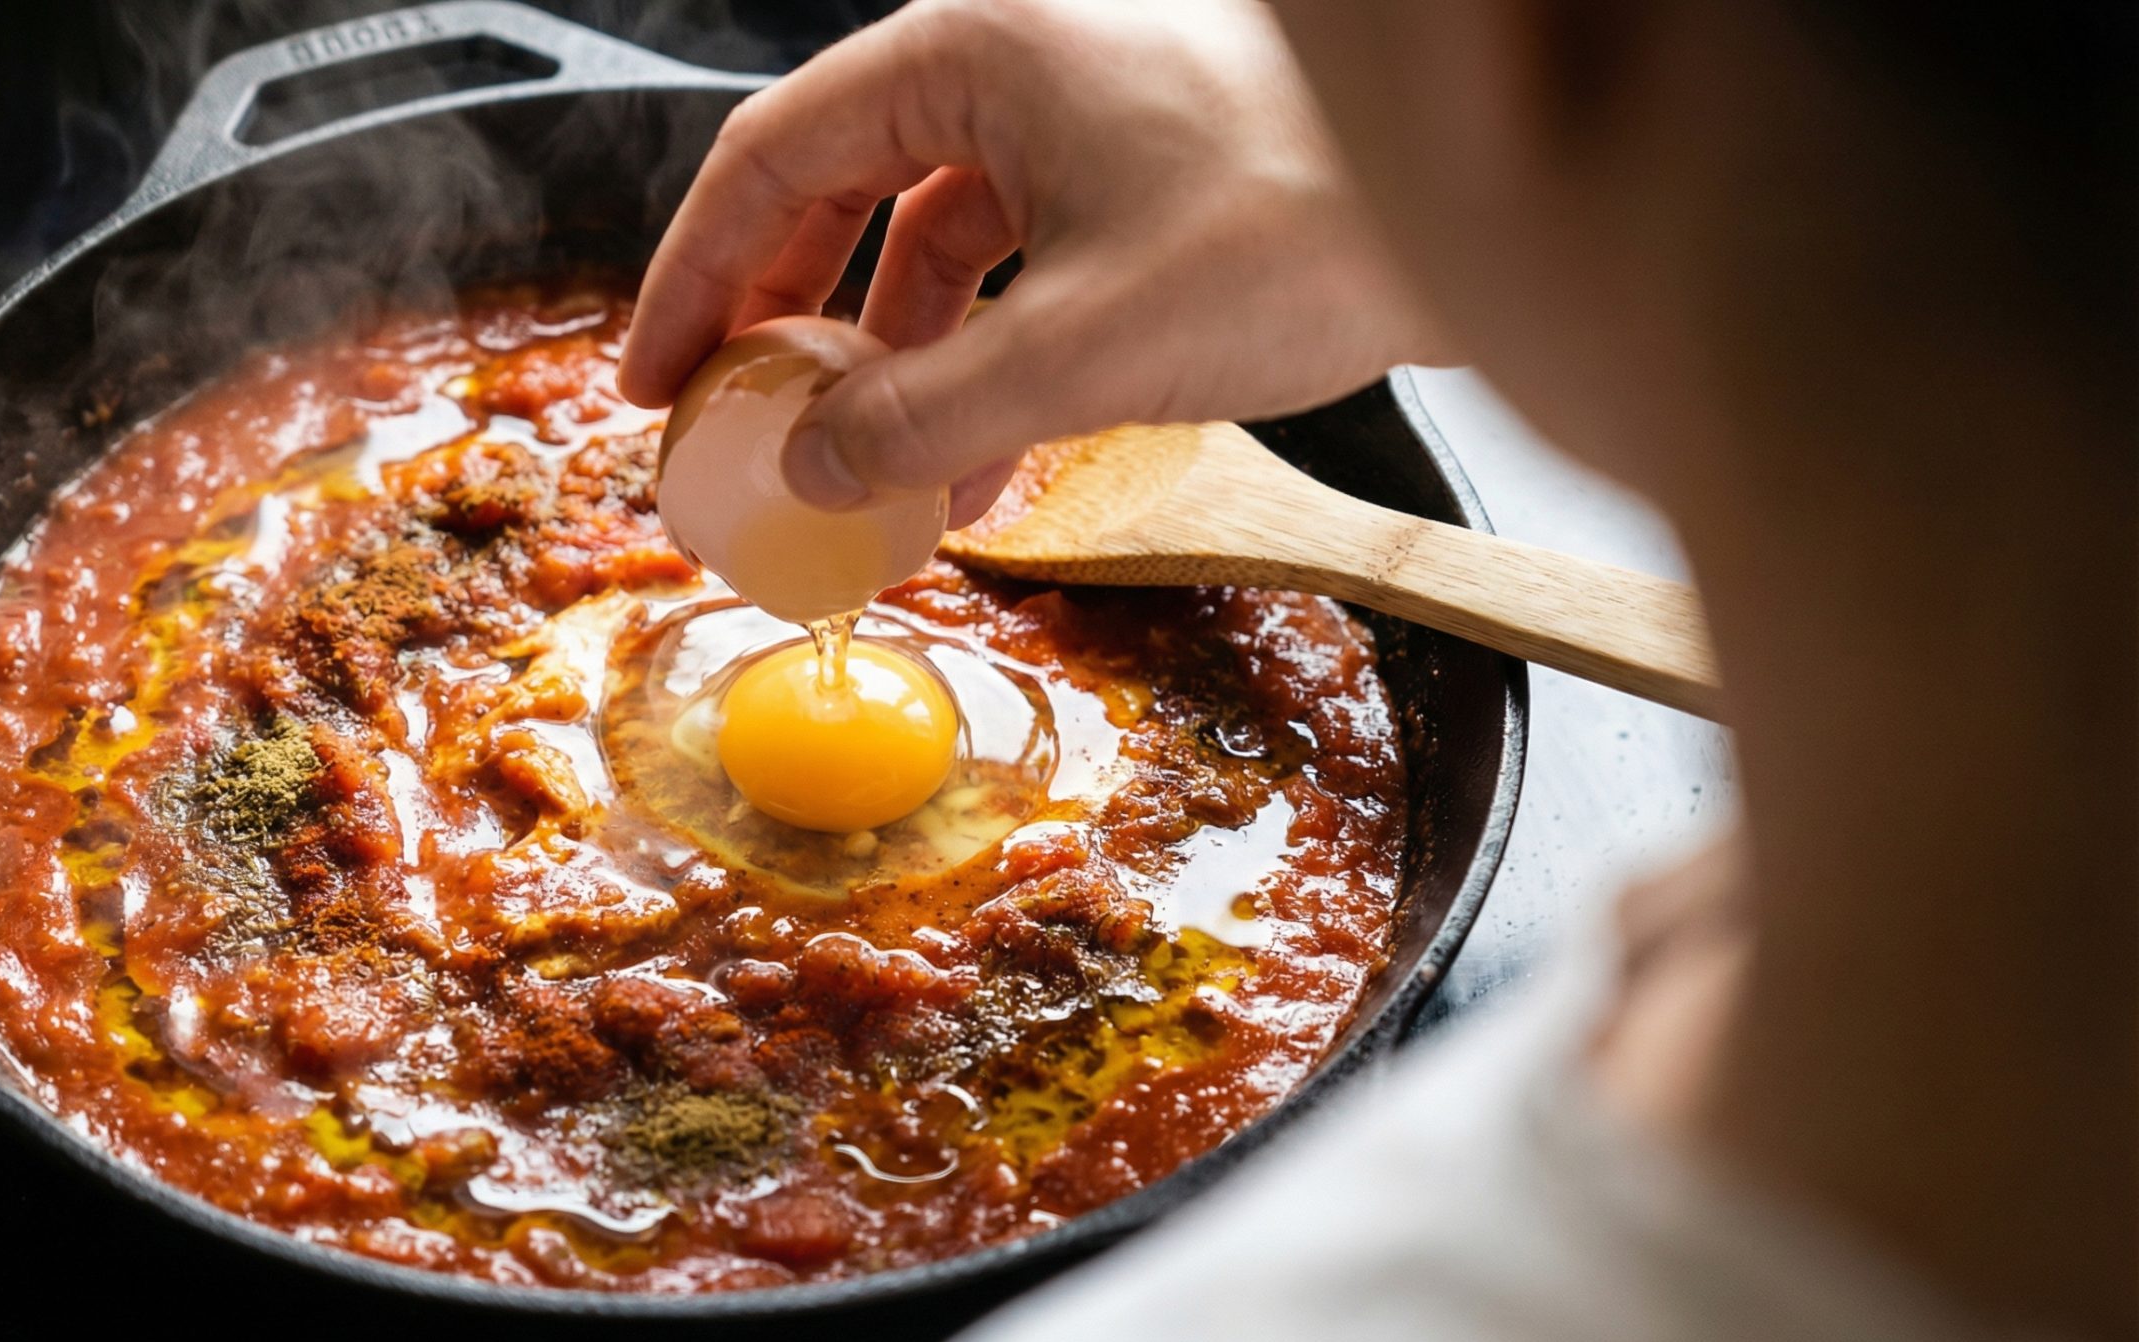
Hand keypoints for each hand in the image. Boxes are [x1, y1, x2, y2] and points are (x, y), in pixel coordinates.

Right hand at [618, 0, 1448, 524]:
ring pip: (929, 233)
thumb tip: (806, 472)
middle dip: (783, 321)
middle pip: (838, 188)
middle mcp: (1014, 60)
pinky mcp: (1137, 167)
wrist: (1501, 205)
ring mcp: (1079, 109)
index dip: (693, 277)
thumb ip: (926, 414)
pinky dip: (982, 352)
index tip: (653, 382)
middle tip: (735, 428)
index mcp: (973, 53)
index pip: (771, 158)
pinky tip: (985, 457)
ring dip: (890, 358)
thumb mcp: (1086, 344)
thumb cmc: (1307, 227)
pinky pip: (1015, 257)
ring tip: (872, 477)